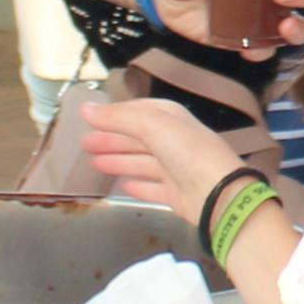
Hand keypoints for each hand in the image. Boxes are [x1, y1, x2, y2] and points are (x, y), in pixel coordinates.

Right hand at [82, 99, 245, 225]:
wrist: (219, 194)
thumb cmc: (187, 152)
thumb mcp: (152, 124)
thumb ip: (118, 117)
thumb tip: (85, 108)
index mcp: (172, 119)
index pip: (139, 112)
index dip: (114, 114)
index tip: (89, 118)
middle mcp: (175, 142)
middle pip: (138, 138)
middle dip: (112, 139)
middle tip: (84, 144)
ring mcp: (177, 169)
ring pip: (142, 163)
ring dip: (119, 161)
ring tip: (93, 163)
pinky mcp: (177, 195)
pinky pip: (153, 188)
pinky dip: (138, 186)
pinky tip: (123, 186)